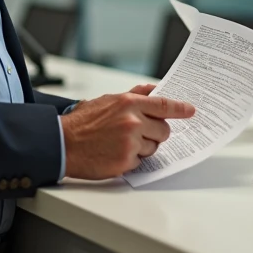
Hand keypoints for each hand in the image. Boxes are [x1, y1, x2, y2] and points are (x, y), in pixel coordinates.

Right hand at [61, 84, 195, 179]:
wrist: (62, 143)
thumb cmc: (82, 122)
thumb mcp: (108, 100)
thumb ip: (134, 96)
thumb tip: (153, 91)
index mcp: (129, 103)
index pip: (164, 105)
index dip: (180, 108)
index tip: (190, 111)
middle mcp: (133, 121)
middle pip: (163, 130)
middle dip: (155, 133)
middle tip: (139, 133)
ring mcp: (130, 142)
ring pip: (153, 147)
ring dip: (142, 147)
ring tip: (120, 143)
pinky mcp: (125, 161)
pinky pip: (140, 161)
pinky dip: (130, 159)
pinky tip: (114, 153)